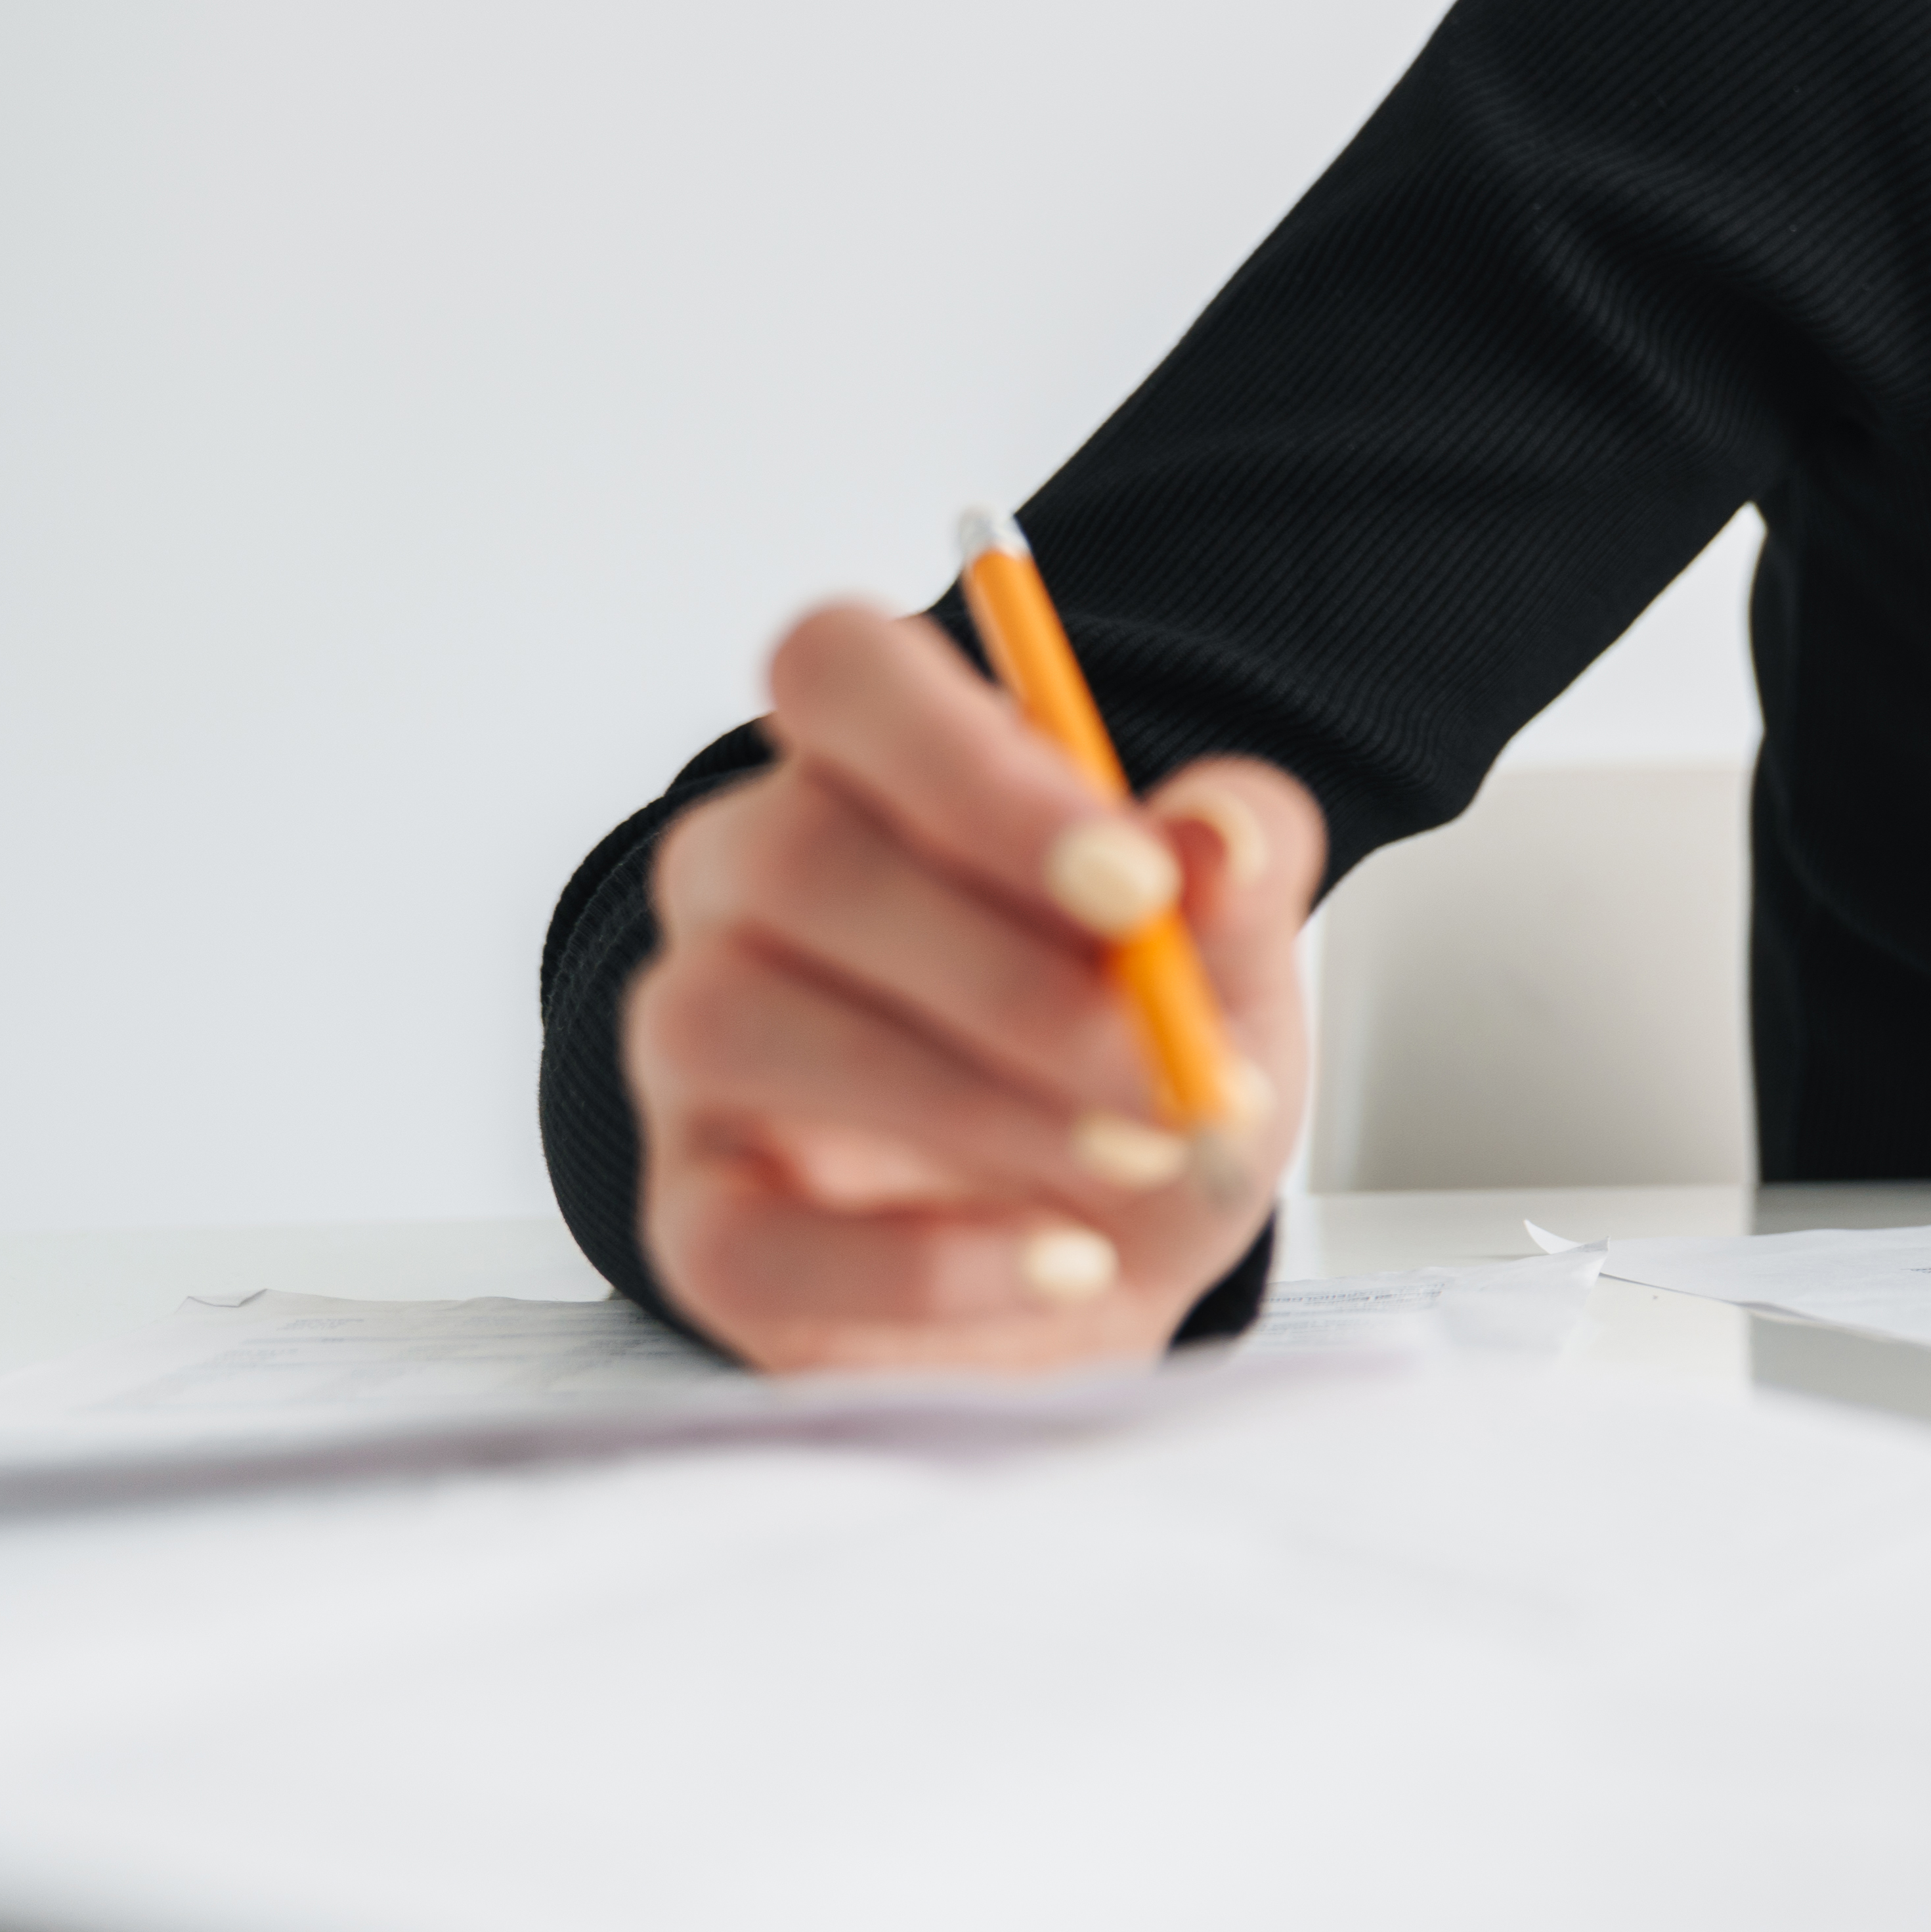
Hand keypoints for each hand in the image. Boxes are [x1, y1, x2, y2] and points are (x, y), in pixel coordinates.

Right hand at [632, 603, 1316, 1371]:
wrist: (1125, 1255)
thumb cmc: (1146, 1067)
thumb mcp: (1233, 957)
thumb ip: (1238, 871)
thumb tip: (1214, 837)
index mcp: (869, 771)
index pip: (835, 668)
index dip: (968, 761)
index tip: (1135, 883)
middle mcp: (744, 886)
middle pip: (799, 855)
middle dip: (1015, 975)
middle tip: (1177, 1065)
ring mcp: (692, 1056)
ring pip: (741, 1024)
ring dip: (971, 1101)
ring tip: (1141, 1152)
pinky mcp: (695, 1224)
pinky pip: (736, 1237)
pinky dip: (924, 1263)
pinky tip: (1064, 1262)